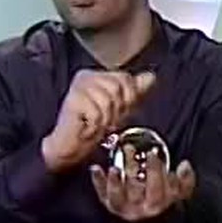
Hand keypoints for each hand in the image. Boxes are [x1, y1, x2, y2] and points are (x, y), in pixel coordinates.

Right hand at [41, 69, 156, 172]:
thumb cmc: (92, 129)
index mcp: (97, 75)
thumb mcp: (118, 109)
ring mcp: (77, 87)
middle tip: (106, 122)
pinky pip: (96, 113)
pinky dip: (95, 127)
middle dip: (116, 111)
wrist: (70, 148)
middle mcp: (86, 76)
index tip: (118, 114)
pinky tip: (87, 130)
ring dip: (105, 121)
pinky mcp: (72, 100)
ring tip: (96, 127)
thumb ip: (133, 92)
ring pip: (108, 101)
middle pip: (117, 88)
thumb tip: (151, 77)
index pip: (125, 78)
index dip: (128, 99)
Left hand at [89, 149, 195, 222]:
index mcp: (157, 206)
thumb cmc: (162, 206)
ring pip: (118, 196)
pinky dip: (98, 181)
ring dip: (115, 182)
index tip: (154, 153)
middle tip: (140, 151)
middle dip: (137, 172)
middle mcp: (139, 208)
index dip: (156, 172)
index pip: (158, 190)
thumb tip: (184, 165)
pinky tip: (95, 168)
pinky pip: (102, 195)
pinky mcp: (109, 205)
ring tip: (114, 168)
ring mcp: (122, 208)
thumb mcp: (177, 197)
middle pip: (140, 190)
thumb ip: (185, 182)